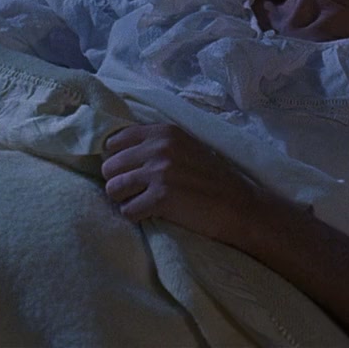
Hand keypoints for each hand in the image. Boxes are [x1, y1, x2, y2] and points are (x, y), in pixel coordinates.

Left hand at [101, 123, 266, 243]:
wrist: (239, 205)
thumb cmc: (211, 177)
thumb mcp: (184, 146)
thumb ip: (155, 143)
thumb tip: (116, 151)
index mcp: (163, 131)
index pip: (115, 140)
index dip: (117, 159)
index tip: (128, 171)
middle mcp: (158, 148)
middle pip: (109, 167)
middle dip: (118, 182)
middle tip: (135, 191)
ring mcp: (159, 172)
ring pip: (113, 189)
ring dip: (124, 200)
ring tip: (142, 203)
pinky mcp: (160, 198)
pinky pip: (127, 211)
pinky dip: (135, 216)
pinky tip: (151, 214)